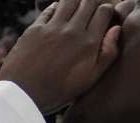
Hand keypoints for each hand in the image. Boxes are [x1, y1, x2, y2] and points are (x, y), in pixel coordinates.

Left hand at [0, 0, 123, 112]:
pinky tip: (58, 14)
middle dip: (92, 3)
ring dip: (75, 2)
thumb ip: (108, 53)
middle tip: (90, 11)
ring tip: (76, 10)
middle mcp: (72, 31)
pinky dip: (56, 7)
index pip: (104, 10)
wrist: (23, 96)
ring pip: (69, 1)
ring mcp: (52, 28)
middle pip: (88, 1)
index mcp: (89, 42)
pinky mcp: (34, 29)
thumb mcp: (90, 79)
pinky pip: (49, 9)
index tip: (103, 15)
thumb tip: (116, 29)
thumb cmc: (58, 91)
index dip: (106, 9)